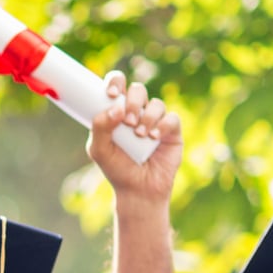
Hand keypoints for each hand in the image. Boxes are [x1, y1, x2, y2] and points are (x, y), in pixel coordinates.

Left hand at [87, 70, 181, 214]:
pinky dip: (162, 125)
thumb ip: (100, 127)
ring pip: (156, 103)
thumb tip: (115, 108)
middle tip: (127, 122)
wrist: (138, 190)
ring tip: (140, 135)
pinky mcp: (172, 131)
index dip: (115, 82)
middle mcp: (137, 112)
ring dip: (147, 116)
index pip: (117, 86)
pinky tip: (154, 137)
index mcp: (117, 112)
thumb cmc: (116, 168)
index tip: (111, 94)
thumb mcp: (99, 150)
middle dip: (133, 101)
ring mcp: (155, 120)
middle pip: (138, 90)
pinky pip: (171, 118)